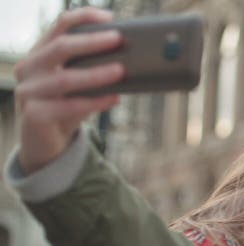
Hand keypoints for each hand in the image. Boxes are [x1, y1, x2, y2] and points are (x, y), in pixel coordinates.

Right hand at [14, 7, 124, 172]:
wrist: (45, 144)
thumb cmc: (65, 108)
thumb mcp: (79, 86)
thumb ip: (93, 71)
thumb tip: (130, 61)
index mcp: (40, 54)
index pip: (59, 26)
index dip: (84, 18)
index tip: (110, 17)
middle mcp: (29, 68)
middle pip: (60, 47)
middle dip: (92, 42)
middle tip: (118, 39)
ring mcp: (27, 91)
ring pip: (65, 78)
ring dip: (96, 74)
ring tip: (120, 70)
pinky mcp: (32, 115)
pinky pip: (67, 106)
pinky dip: (93, 102)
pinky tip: (113, 99)